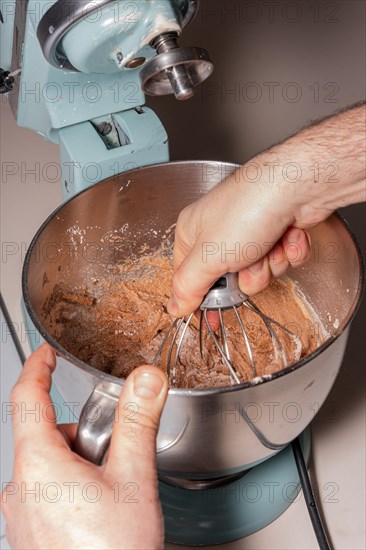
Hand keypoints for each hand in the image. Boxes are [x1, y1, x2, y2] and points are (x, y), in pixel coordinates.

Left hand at [1, 344, 167, 549]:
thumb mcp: (132, 479)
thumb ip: (137, 421)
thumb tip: (146, 378)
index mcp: (38, 465)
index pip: (26, 398)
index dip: (38, 367)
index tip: (47, 351)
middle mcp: (19, 488)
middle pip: (48, 435)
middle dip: (85, 434)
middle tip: (117, 455)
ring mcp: (21, 514)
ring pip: (50, 464)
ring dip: (81, 462)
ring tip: (111, 493)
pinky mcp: (29, 532)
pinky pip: (46, 491)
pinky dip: (72, 485)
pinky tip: (98, 513)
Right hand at [167, 104, 365, 318]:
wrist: (296, 186)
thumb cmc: (247, 208)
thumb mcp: (207, 257)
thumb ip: (188, 286)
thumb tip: (174, 306)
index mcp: (194, 233)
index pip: (189, 277)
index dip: (202, 298)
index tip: (212, 318)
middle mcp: (221, 231)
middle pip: (230, 280)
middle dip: (246, 276)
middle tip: (247, 263)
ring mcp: (252, 230)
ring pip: (260, 272)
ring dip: (270, 263)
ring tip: (271, 242)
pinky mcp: (279, 230)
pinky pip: (283, 259)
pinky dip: (290, 250)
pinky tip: (289, 233)